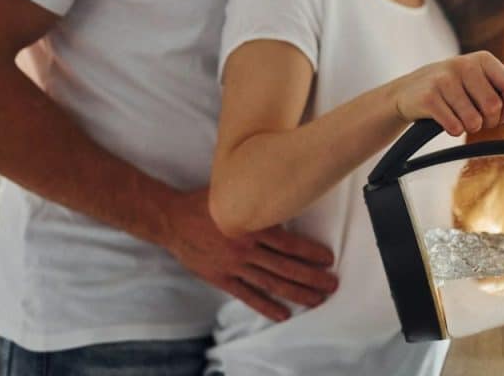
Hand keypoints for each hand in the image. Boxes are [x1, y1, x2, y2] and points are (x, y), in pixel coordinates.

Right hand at [163, 189, 337, 321]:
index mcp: (250, 226)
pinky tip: (283, 314)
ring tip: (317, 299)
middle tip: (331, 285)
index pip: (289, 244)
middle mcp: (245, 249)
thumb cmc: (206, 203)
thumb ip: (258, 198)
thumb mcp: (234, 193)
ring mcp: (234, 266)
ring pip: (271, 283)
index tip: (328, 259)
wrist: (172, 219)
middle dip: (312, 278)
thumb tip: (286, 190)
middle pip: (286, 267)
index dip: (311, 253)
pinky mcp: (222, 279)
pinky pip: (248, 296)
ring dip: (297, 293)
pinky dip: (266, 306)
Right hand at [391, 51, 503, 136]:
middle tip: (479, 121)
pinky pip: (454, 126)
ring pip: (474, 120)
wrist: (407, 92)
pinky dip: (453, 130)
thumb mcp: (478, 89)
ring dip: (470, 128)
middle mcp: (464, 64)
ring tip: (461, 119)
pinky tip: (446, 121)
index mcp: (483, 59)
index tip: (503, 115)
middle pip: (494, 106)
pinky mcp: (429, 97)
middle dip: (489, 122)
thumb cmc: (451, 91)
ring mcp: (445, 79)